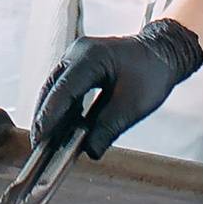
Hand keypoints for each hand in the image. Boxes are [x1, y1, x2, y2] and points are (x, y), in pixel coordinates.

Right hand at [33, 19, 202, 159]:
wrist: (164, 52)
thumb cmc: (154, 73)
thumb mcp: (134, 106)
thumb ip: (108, 128)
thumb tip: (89, 151)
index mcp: (91, 57)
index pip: (63, 90)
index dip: (49, 117)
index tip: (40, 139)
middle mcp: (77, 52)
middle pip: (51, 89)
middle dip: (43, 117)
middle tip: (38, 145)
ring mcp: (75, 56)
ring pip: (54, 88)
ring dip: (50, 112)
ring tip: (45, 139)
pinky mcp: (78, 63)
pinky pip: (63, 86)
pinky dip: (60, 106)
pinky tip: (60, 125)